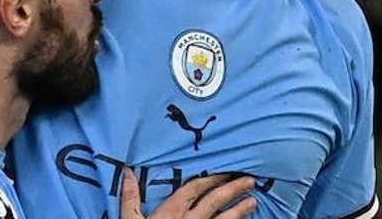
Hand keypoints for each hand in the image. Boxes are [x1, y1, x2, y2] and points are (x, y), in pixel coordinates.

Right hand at [120, 170, 257, 218]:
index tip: (226, 170)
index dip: (211, 177)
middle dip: (232, 189)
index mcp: (172, 211)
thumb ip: (130, 197)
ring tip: (254, 201)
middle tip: (250, 180)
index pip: (195, 188)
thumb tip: (127, 171)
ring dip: (240, 210)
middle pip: (215, 201)